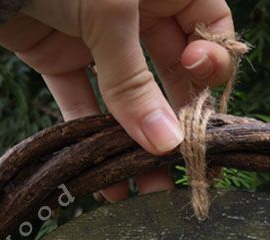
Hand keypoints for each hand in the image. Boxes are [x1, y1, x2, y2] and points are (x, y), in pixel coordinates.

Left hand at [0, 0, 236, 199]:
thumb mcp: (110, 14)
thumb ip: (136, 82)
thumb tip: (166, 145)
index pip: (210, 31)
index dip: (211, 66)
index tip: (198, 92)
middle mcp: (139, 8)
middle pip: (173, 72)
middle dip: (177, 122)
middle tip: (181, 169)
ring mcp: (98, 32)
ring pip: (128, 95)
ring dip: (136, 142)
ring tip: (146, 191)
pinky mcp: (58, 53)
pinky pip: (81, 99)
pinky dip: (89, 136)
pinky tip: (101, 179)